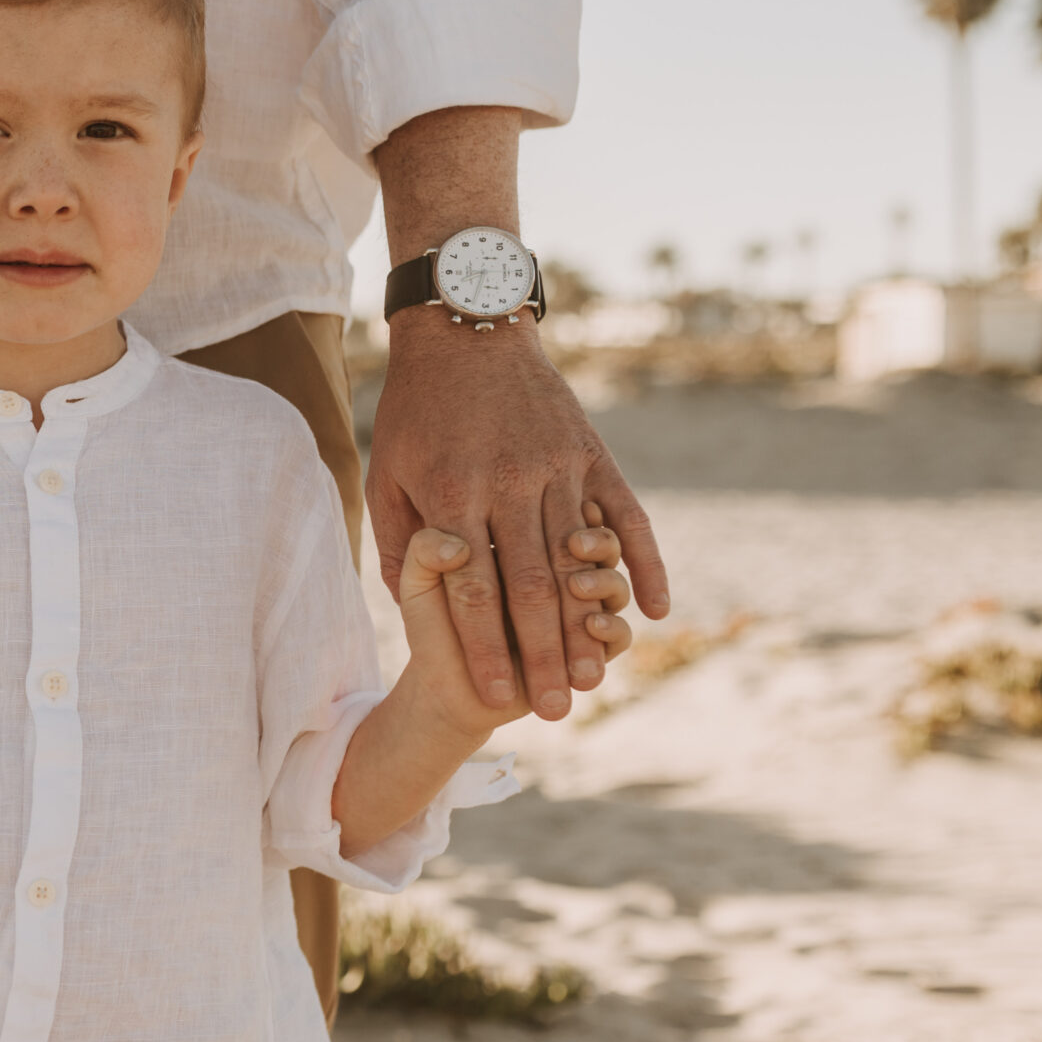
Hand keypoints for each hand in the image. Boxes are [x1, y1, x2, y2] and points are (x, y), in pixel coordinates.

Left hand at [369, 312, 666, 723]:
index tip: (492, 700)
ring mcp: (556, 468)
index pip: (471, 591)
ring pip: (576, 562)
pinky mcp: (591, 454)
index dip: (484, 650)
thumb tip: (406, 600)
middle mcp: (509, 485)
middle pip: (529, 588)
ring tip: (594, 678)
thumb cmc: (417, 411)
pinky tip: (653, 609)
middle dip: (541, 656)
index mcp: (453, 496)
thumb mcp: (389, 472)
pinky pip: (626, 517)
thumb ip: (402, 539)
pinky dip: (644, 563)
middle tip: (553, 711)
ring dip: (587, 624)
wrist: (467, 330)